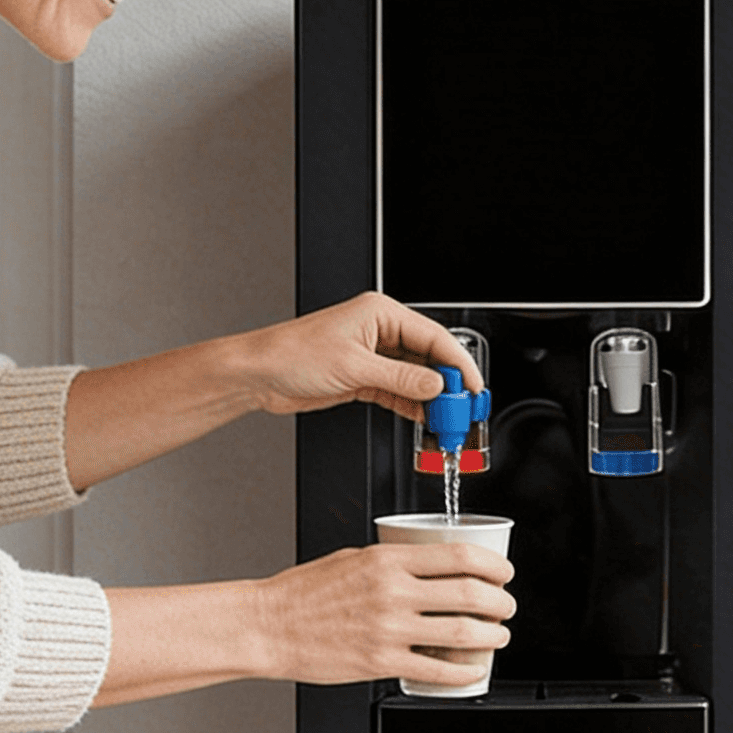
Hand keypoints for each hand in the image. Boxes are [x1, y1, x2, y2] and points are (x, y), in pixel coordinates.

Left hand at [243, 293, 483, 423]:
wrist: (259, 374)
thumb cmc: (293, 355)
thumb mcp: (354, 368)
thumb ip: (401, 378)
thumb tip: (436, 386)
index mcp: (381, 313)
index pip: (434, 336)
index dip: (458, 364)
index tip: (474, 387)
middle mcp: (379, 331)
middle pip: (429, 357)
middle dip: (448, 384)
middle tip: (463, 409)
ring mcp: (372, 355)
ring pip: (416, 376)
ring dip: (431, 399)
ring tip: (446, 420)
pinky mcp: (363, 377)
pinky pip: (399, 391)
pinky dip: (412, 405)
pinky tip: (424, 419)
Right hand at [259, 540, 514, 686]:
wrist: (268, 626)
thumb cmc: (302, 594)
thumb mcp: (350, 560)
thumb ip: (390, 564)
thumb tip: (426, 567)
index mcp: (387, 560)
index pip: (460, 557)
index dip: (494, 566)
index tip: (504, 573)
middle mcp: (393, 592)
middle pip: (471, 594)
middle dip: (502, 603)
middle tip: (506, 607)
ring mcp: (389, 629)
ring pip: (463, 633)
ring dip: (493, 636)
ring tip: (498, 637)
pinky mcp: (380, 662)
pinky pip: (437, 670)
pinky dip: (465, 671)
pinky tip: (473, 669)